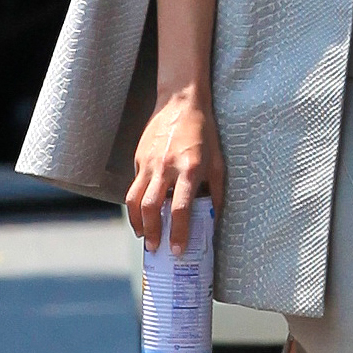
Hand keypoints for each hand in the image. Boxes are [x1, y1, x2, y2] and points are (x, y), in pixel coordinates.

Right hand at [125, 84, 224, 253]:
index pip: (181, 208)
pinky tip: (142, 214)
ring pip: (134, 199)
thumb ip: (215, 192)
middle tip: (154, 248)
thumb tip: (211, 221)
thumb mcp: (218, 163)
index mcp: (190, 169)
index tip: (178, 250)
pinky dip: (136, 203)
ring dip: (137, 222)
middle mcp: (166, 167)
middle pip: (151, 207)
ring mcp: (149, 162)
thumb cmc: (204, 134)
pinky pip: (134, 186)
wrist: (181, 102)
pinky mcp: (139, 158)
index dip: (179, 232)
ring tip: (143, 236)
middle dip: (151, 232)